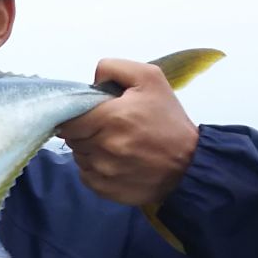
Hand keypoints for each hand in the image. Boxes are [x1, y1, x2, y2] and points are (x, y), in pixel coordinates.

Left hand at [55, 58, 199, 207]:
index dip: (75, 115)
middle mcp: (103, 147)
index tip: (90, 115)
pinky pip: (86, 176)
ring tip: (114, 145)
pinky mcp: (105, 189)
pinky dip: (95, 169)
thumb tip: (92, 80)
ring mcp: (103, 171)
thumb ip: (114, 68)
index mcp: (111, 118)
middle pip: (72, 138)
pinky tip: (115, 162)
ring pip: (78, 157)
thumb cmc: (168, 120)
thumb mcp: (150, 78)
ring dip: (89, 150)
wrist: (189, 164)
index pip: (68, 119)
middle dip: (84, 131)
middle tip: (106, 128)